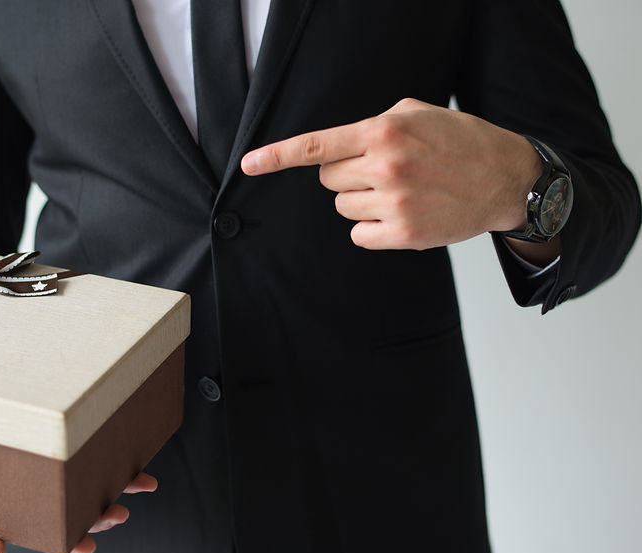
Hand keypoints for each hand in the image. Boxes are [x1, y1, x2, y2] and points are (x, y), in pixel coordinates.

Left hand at [241, 98, 543, 251]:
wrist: (506, 178)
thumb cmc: (460, 141)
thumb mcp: (418, 113)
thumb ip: (373, 125)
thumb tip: (337, 146)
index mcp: (383, 131)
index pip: (317, 146)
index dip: (277, 156)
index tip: (248, 164)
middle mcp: (386, 166)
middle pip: (328, 180)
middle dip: (347, 175)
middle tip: (383, 171)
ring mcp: (395, 202)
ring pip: (343, 208)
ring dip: (362, 202)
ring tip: (401, 191)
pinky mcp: (405, 234)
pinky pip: (360, 235)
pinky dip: (373, 229)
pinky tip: (401, 215)